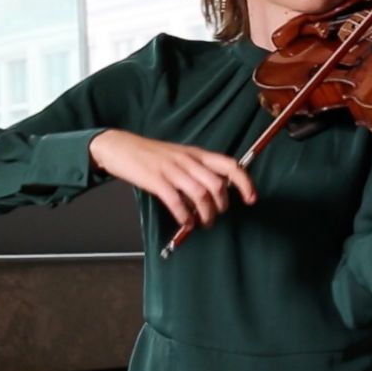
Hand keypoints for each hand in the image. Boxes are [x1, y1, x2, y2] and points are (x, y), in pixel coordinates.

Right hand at [88, 129, 255, 227]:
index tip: (252, 199)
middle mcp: (188, 160)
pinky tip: (186, 223)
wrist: (119, 147)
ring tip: (203, 224)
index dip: (245, 182)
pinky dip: (185, 216)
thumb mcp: (181, 157)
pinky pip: (176, 201)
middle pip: (217, 185)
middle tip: (216, 216)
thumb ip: (199, 170)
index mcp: (197, 154)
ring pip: (200, 194)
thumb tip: (219, 192)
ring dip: (206, 214)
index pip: (230, 165)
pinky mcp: (155, 180)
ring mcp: (172, 169)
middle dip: (222, 206)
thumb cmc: (152, 155)